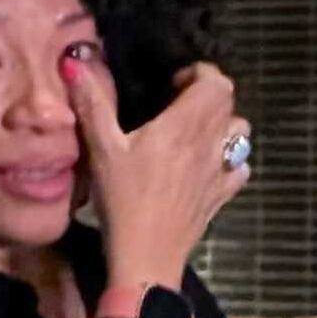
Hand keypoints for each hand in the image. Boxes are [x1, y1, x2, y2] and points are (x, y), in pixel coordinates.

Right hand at [73, 60, 248, 292]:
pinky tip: (206, 167)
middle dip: (207, 95)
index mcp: (185, 125)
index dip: (198, 75)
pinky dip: (229, 160)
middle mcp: (211, 143)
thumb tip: (76, 61)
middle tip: (177, 105)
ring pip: (240, 133)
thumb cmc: (123, 201)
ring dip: (222, 125)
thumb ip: (93, 104)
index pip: (216, 82)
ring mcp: (221, 171)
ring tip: (193, 134)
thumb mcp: (102, 150)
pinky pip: (239, 167)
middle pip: (229, 103)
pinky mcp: (222, 196)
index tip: (172, 85)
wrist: (146, 256)